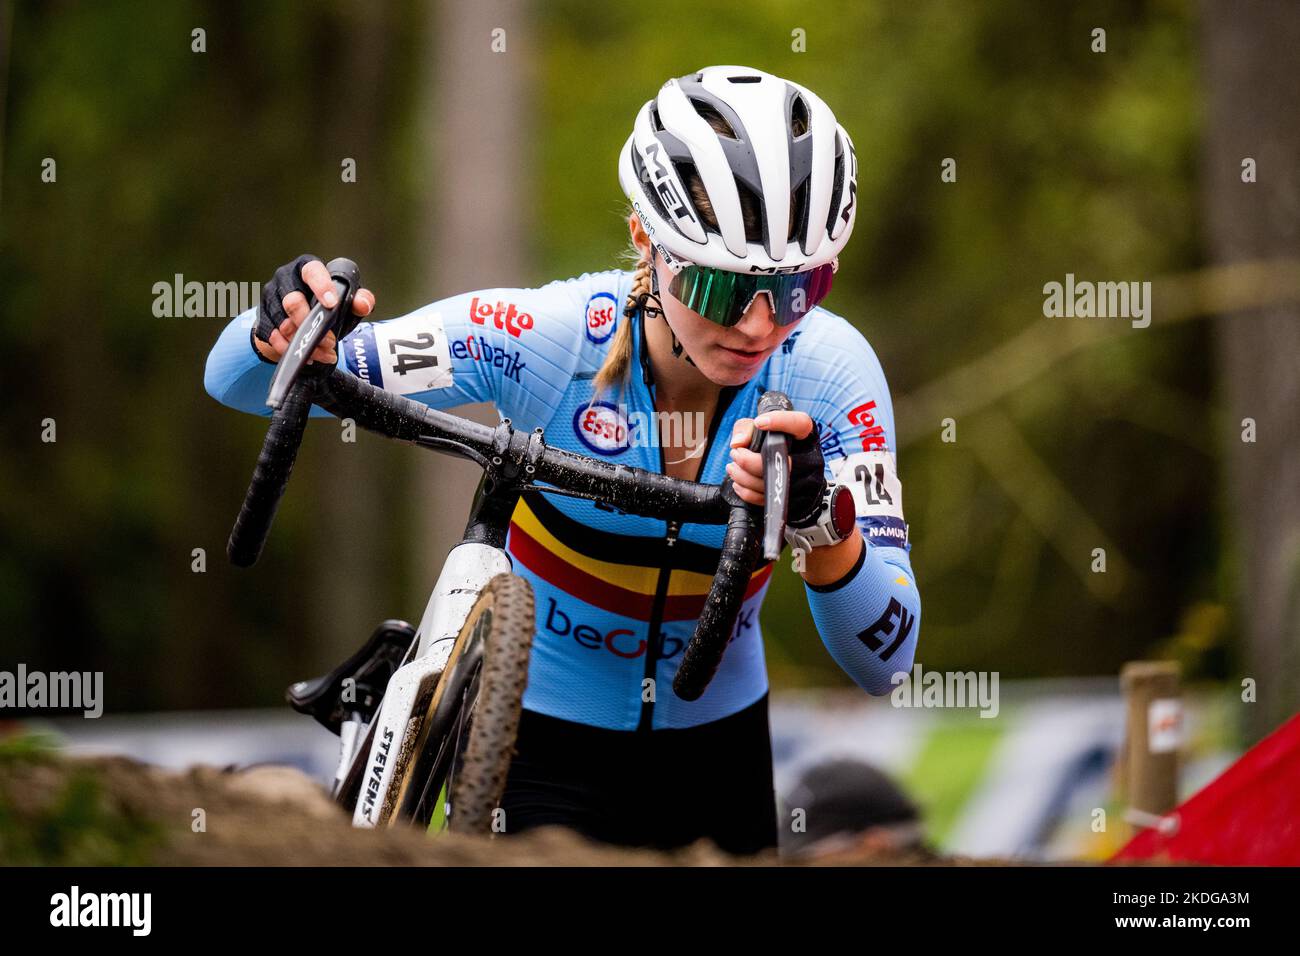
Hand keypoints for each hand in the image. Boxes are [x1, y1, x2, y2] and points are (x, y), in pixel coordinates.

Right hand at [252, 254, 375, 363]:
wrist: (300, 319)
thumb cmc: (325, 304)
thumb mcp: (345, 300)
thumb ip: (360, 300)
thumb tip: (363, 304)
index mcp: (306, 268)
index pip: (312, 271)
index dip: (321, 287)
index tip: (333, 305)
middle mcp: (285, 279)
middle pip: (292, 302)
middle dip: (313, 326)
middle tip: (330, 342)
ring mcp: (270, 298)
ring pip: (284, 324)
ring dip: (305, 343)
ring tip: (324, 353)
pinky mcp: (262, 318)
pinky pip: (273, 337)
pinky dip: (290, 350)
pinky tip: (307, 357)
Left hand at [726, 409, 825, 517]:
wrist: (782, 468)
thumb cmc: (770, 444)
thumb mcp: (758, 427)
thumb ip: (746, 428)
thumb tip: (738, 443)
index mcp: (804, 436)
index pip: (800, 424)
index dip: (780, 422)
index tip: (759, 422)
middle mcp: (806, 458)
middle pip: (780, 462)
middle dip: (749, 460)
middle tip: (736, 453)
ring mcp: (800, 481)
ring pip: (768, 483)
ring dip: (742, 475)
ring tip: (733, 466)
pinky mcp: (788, 498)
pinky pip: (763, 499)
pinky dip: (745, 491)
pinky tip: (739, 481)